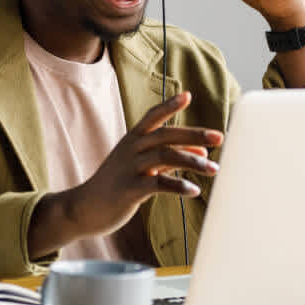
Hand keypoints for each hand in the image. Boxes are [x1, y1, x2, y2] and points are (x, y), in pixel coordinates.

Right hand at [72, 91, 222, 235]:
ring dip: (192, 161)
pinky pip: (158, 184)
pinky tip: (194, 190)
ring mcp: (129, 168)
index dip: (170, 106)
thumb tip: (202, 151)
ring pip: (165, 156)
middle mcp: (131, 149)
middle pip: (165, 135)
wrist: (85, 208)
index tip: (188, 95)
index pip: (152, 116)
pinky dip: (178, 186)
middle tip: (219, 137)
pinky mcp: (130, 189)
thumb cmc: (117, 184)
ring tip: (214, 169)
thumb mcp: (141, 165)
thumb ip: (170, 157)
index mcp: (132, 139)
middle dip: (194, 134)